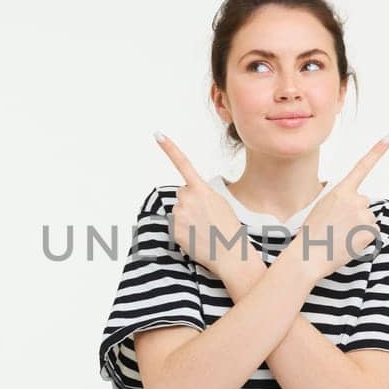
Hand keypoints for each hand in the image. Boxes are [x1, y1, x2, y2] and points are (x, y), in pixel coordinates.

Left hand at [154, 132, 258, 276]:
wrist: (230, 253)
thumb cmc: (229, 229)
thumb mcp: (220, 203)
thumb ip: (202, 193)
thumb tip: (186, 195)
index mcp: (202, 189)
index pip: (184, 164)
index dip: (170, 148)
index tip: (158, 134)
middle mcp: (187, 198)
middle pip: (182, 194)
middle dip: (190, 203)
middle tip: (207, 217)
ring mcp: (178, 214)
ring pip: (178, 210)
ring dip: (187, 217)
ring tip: (203, 229)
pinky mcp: (173, 229)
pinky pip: (175, 225)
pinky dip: (183, 230)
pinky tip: (195, 237)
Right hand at [286, 136, 388, 280]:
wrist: (308, 256)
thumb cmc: (311, 235)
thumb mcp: (322, 208)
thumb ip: (340, 201)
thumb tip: (355, 206)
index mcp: (340, 191)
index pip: (361, 168)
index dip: (377, 152)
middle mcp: (355, 200)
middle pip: (364, 203)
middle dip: (356, 214)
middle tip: (338, 227)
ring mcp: (363, 215)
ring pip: (368, 219)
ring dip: (359, 228)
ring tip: (341, 236)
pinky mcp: (370, 231)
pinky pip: (372, 234)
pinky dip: (363, 240)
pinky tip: (348, 244)